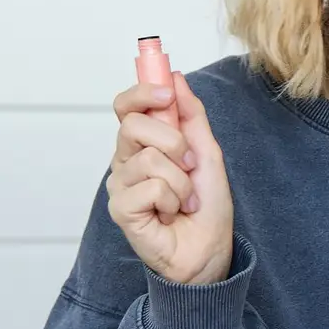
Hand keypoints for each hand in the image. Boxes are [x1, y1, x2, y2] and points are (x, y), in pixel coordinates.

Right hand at [106, 72, 233, 285]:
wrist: (209, 250)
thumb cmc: (206, 206)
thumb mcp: (207, 152)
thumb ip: (190, 115)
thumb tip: (175, 78)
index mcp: (143, 144)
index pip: (126, 106)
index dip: (142, 92)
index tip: (166, 94)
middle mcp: (125, 161)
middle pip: (133, 125)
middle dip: (173, 141)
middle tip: (189, 164)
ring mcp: (119, 185)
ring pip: (148, 159)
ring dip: (180, 180)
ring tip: (185, 199)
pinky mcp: (120, 209)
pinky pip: (150, 187)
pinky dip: (173, 199)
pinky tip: (172, 213)